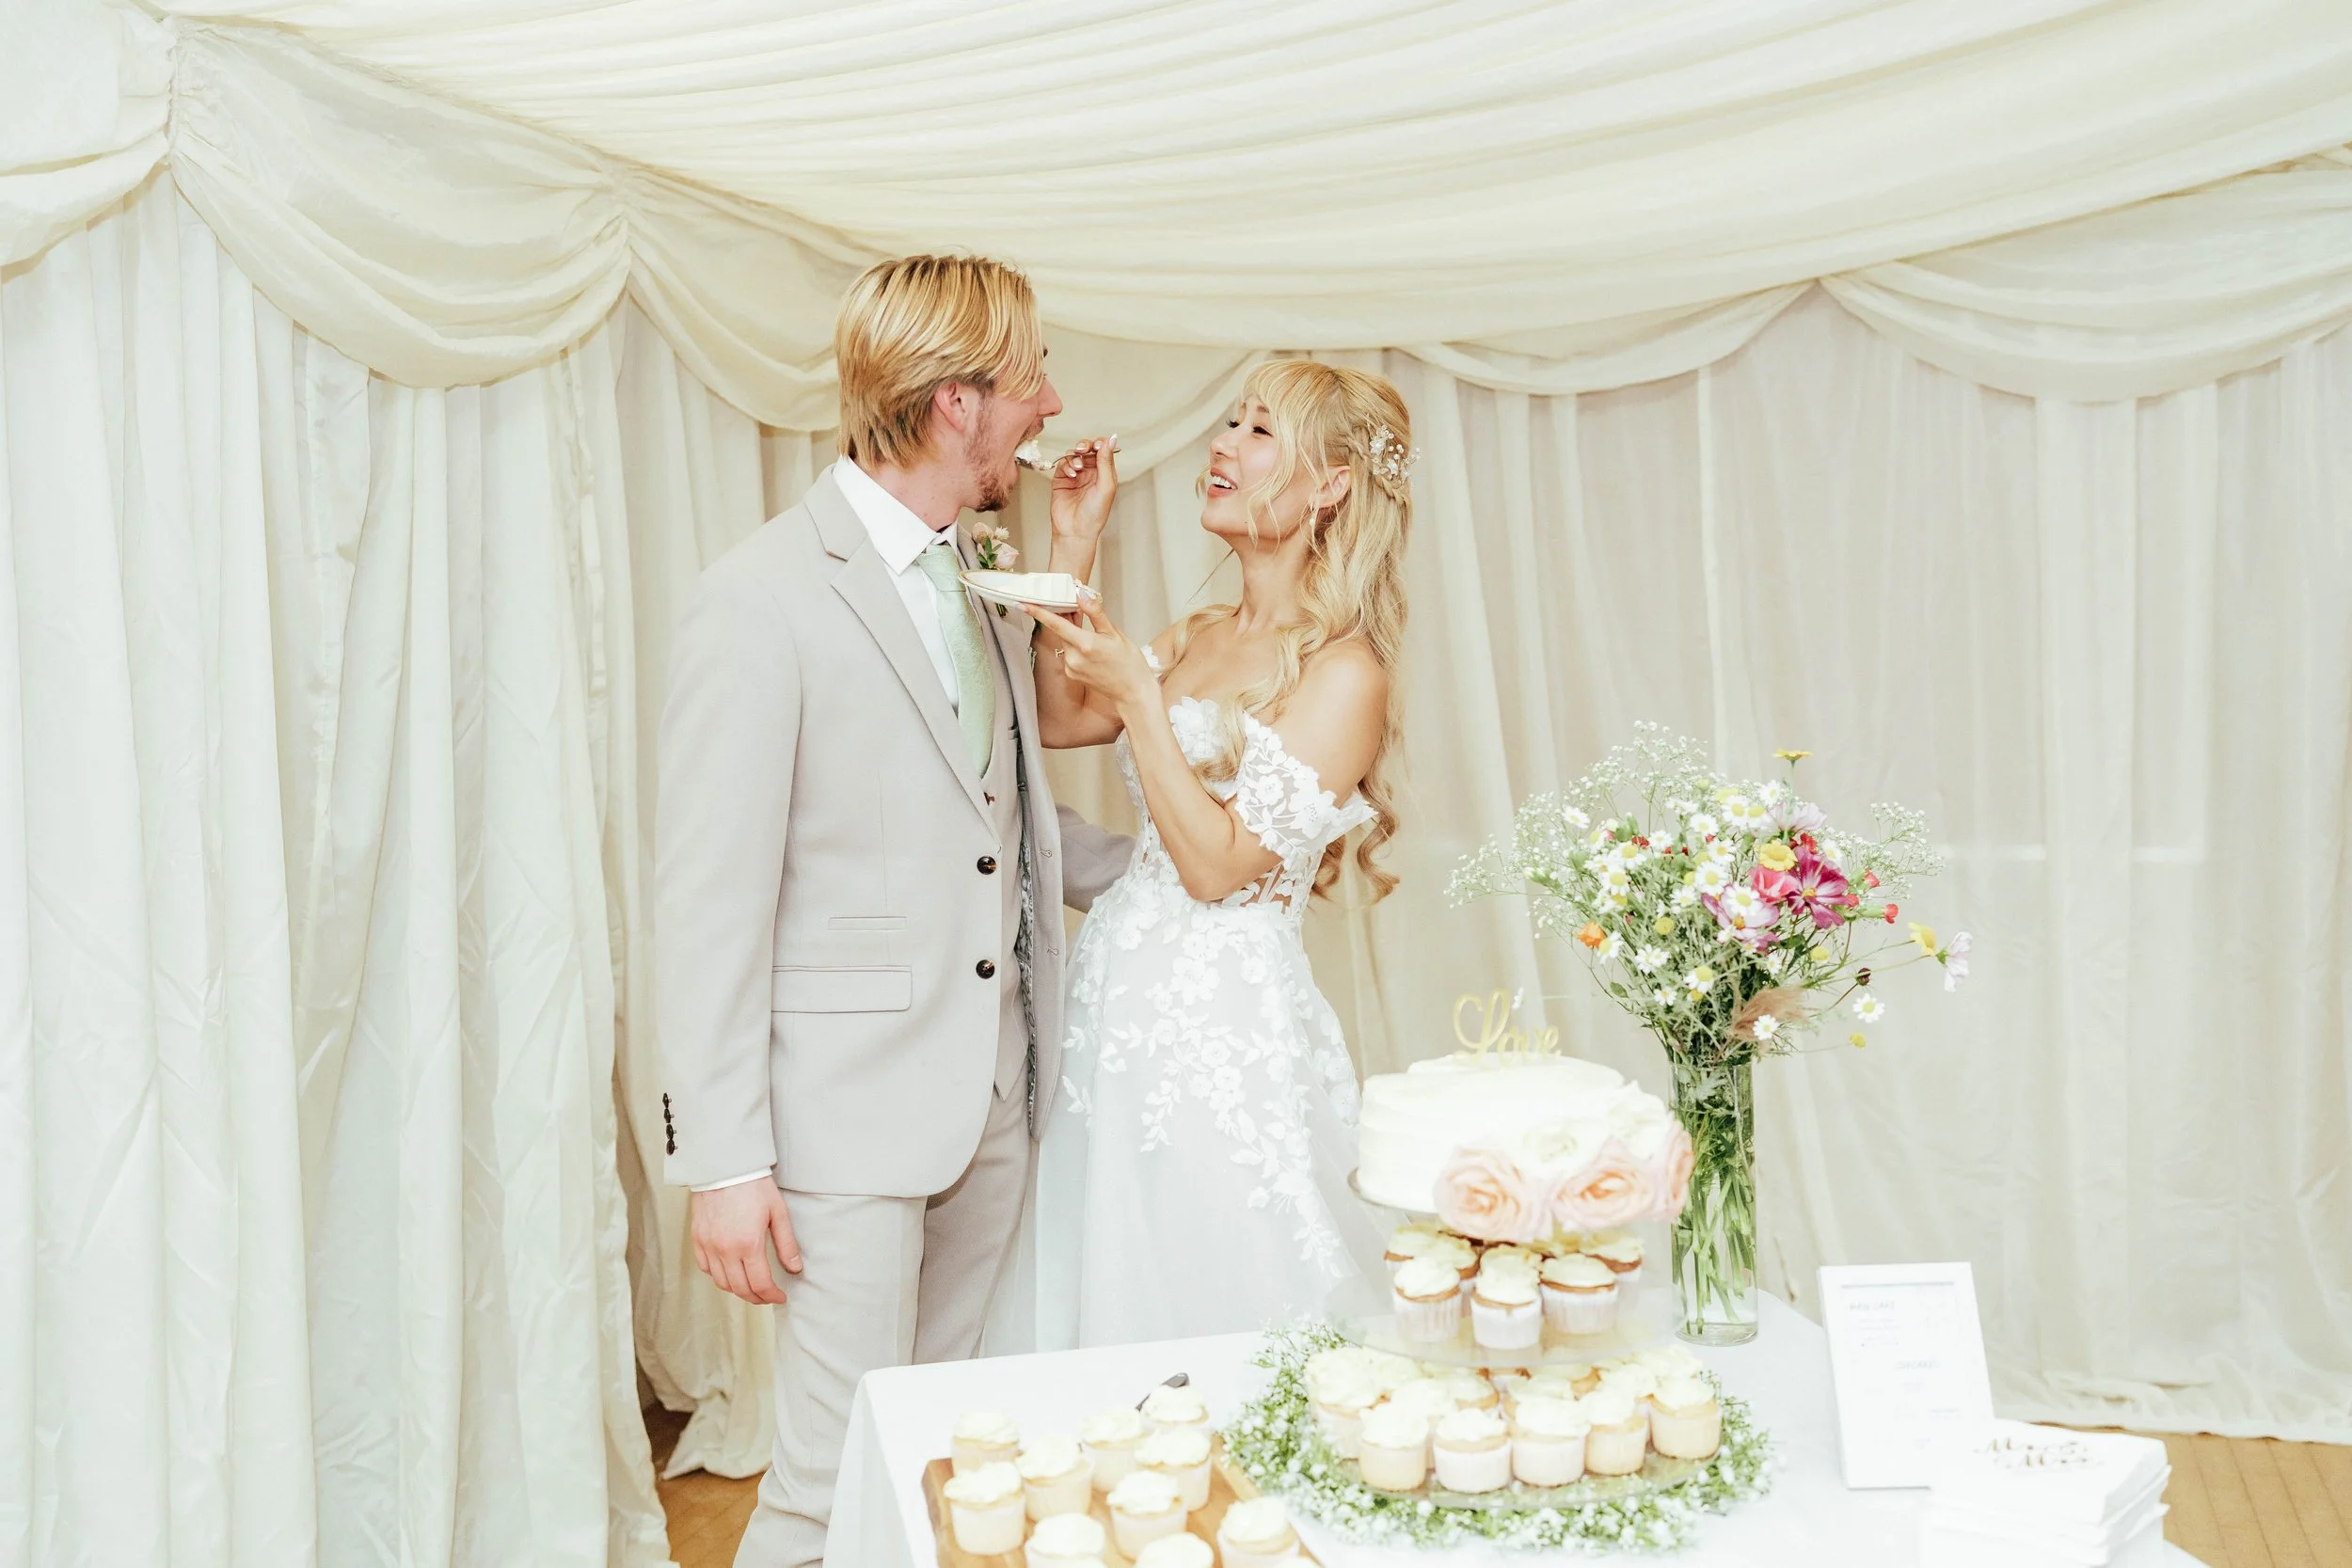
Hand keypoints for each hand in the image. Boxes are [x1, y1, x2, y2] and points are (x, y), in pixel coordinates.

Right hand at [690, 1180, 801, 1304]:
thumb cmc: (753, 1185)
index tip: (780, 1297)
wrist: (724, 1165)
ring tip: (751, 1286)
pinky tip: (730, 1271)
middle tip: (767, 1296)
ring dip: (737, 1290)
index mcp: (748, 1244)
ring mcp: (708, 1245)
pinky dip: (718, 1275)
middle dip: (756, 1298)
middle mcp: (725, 1249)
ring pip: (721, 1282)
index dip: (772, 1296)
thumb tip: (795, 1268)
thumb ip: (786, 1244)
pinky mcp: (697, 1238)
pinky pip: (705, 1267)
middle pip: (740, 1288)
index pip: (760, 1284)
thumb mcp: (777, 1213)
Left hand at [1026, 599, 1156, 714]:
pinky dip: (1076, 647)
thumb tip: (1082, 595)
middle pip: (1061, 631)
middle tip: (1076, 610)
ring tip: (1094, 637)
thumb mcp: (1115, 633)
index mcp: (1085, 644)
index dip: (1038, 612)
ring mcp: (1071, 668)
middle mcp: (1074, 658)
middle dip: (1066, 619)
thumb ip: (1095, 613)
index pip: (1056, 624)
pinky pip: (1069, 654)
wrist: (1132, 691)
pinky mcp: (1071, 674)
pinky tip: (1092, 651)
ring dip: (1073, 634)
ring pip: (1066, 642)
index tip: (1023, 603)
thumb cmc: (1128, 663)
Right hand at [1047, 437, 1118, 542]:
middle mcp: (1091, 472)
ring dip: (1075, 457)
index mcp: (1105, 473)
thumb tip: (1111, 439)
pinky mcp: (1061, 479)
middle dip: (1085, 446)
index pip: (1103, 450)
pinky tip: (1071, 474)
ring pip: (1074, 454)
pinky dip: (1066, 465)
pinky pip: (1063, 464)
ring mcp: (1076, 475)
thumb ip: (1107, 461)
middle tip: (1083, 450)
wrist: (1075, 530)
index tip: (1097, 446)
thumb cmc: (1095, 513)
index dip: (1100, 444)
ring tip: (1078, 468)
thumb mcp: (1106, 486)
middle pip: (1087, 448)